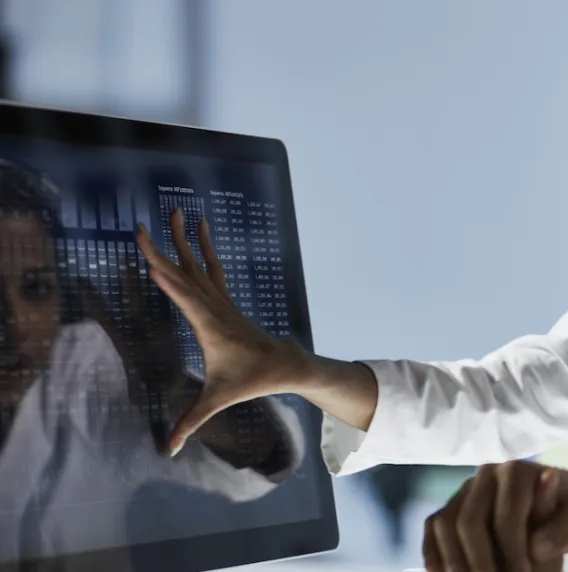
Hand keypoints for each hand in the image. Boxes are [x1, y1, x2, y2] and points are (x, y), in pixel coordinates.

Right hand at [135, 209, 309, 455]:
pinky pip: (212, 268)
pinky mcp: (225, 300)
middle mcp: (215, 308)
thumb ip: (191, 423)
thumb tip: (169, 449)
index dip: (167, 280)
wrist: (286, 364)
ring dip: (184, 239)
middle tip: (145, 225)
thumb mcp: (219, 401)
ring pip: (199, 265)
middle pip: (186, 274)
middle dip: (165, 250)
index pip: (185, 299)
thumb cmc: (252, 380)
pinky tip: (200, 230)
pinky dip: (202, 249)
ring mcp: (221, 300)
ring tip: (177, 212)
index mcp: (210, 327)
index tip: (150, 260)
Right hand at [422, 460, 567, 571]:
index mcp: (517, 472)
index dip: (512, 552)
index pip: (506, 516)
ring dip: (454, 561)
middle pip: (468, 521)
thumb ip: (563, 528)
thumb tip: (537, 548)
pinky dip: (433, 552)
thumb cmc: (567, 510)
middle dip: (480, 562)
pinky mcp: (453, 504)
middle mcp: (486, 473)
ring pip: (445, 523)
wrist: (556, 502)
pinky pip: (434, 526)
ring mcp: (466, 488)